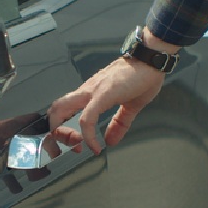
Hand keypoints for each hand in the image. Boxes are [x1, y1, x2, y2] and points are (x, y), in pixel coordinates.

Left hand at [47, 56, 165, 154]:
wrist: (151, 59)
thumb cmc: (142, 76)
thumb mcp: (131, 105)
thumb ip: (119, 124)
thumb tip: (111, 141)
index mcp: (91, 92)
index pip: (63, 109)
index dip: (63, 128)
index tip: (75, 144)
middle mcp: (87, 90)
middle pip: (55, 110)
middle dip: (55, 132)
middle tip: (69, 147)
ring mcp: (93, 90)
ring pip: (62, 110)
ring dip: (64, 133)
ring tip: (78, 147)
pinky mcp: (103, 94)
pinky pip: (86, 118)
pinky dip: (87, 136)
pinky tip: (96, 146)